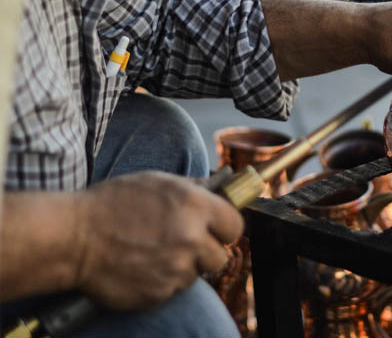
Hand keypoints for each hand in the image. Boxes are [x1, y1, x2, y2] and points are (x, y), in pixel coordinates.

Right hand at [74, 171, 242, 309]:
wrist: (72, 237)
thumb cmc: (112, 203)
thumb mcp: (157, 182)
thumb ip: (194, 188)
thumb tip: (223, 187)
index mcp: (195, 206)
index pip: (235, 226)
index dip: (225, 228)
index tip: (216, 230)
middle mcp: (191, 239)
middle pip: (220, 257)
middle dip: (205, 253)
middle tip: (184, 245)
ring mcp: (175, 269)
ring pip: (196, 275)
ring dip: (182, 268)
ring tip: (155, 254)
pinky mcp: (158, 294)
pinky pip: (171, 291)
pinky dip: (160, 282)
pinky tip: (141, 267)